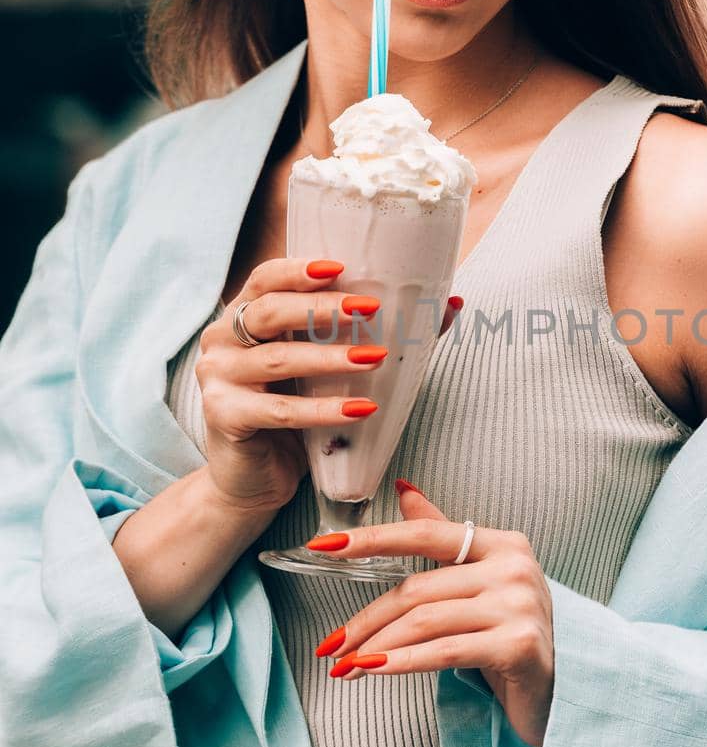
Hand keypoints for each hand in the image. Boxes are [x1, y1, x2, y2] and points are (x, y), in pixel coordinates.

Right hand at [196, 259, 460, 513]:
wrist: (253, 480)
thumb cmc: (294, 415)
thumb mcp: (326, 370)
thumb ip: (373, 334)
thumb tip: (449, 304)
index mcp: (243, 316)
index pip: (267, 279)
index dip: (300, 269)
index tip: (342, 266)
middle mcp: (222, 340)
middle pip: (271, 311)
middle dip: (323, 307)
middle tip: (371, 308)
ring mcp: (217, 378)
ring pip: (279, 359)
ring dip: (331, 358)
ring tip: (376, 358)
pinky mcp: (224, 417)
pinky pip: (280, 410)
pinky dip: (323, 410)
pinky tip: (361, 409)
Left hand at [311, 482, 555, 746]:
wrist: (558, 689)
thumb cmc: (510, 633)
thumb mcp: (478, 580)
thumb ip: (443, 536)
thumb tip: (404, 489)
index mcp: (503, 543)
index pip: (425, 533)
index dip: (371, 538)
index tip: (323, 545)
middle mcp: (515, 567)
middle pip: (418, 587)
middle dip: (366, 619)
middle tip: (331, 644)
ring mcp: (520, 605)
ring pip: (425, 621)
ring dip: (376, 646)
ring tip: (345, 665)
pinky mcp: (519, 645)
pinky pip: (444, 651)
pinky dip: (402, 662)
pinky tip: (373, 670)